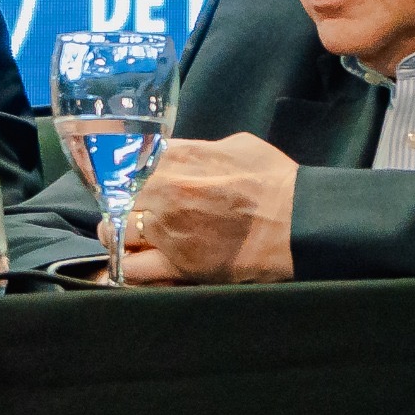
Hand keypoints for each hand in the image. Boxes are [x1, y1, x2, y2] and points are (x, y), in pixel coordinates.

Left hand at [117, 132, 297, 285]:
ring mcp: (166, 229)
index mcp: (177, 158)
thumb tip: (183, 152)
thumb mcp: (237, 146)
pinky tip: (129, 263)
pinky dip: (124, 267)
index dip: (124, 172)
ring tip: (126, 236)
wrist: (298, 223)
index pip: (129, 161)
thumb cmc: (275, 182)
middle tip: (127, 209)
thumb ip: (199, 148)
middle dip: (119, 202)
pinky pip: (132, 269)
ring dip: (117, 233)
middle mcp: (164, 191)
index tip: (126, 180)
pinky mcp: (177, 264)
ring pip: (116, 231)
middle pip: (116, 196)